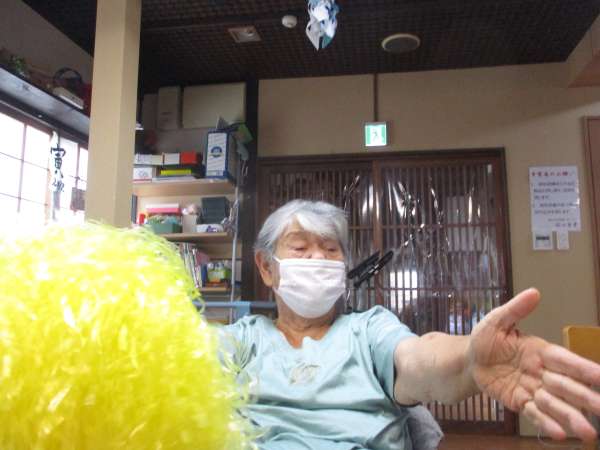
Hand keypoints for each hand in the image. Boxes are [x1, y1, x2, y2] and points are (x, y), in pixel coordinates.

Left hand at [468, 288, 599, 441]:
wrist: (467, 359)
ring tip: (587, 433)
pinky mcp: (518, 401)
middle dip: (586, 398)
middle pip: (567, 386)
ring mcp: (531, 389)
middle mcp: (541, 372)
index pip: (566, 360)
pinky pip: (534, 414)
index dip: (584, 368)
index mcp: (540, 350)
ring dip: (571, 418)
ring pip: (555, 404)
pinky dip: (546, 423)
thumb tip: (534, 292)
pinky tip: (560, 435)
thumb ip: (516, 309)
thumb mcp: (497, 320)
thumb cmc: (485, 338)